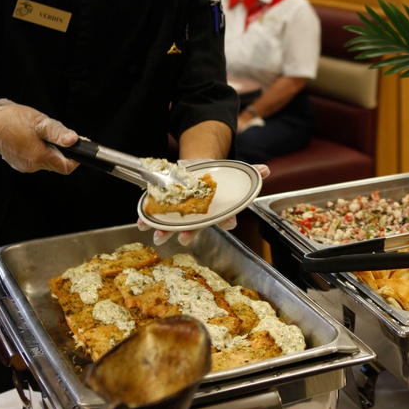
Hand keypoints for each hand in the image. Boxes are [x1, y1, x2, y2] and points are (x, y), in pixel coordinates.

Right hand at [0, 99, 78, 173]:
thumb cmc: (12, 119)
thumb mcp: (39, 121)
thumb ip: (58, 133)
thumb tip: (74, 140)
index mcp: (38, 156)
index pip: (66, 167)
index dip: (75, 158)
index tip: (77, 146)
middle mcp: (31, 166)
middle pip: (57, 165)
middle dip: (62, 152)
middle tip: (57, 135)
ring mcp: (24, 166)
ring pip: (47, 162)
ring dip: (50, 150)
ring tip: (42, 134)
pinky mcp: (19, 163)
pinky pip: (36, 160)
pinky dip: (40, 151)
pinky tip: (33, 138)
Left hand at [139, 163, 270, 245]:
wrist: (197, 172)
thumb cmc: (215, 178)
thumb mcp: (232, 172)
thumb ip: (250, 172)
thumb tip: (266, 169)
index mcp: (217, 210)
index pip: (225, 218)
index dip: (226, 221)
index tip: (227, 222)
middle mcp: (199, 217)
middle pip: (196, 227)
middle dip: (189, 233)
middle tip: (185, 238)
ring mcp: (181, 216)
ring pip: (174, 227)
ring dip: (165, 232)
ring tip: (158, 237)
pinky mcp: (166, 210)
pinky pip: (156, 218)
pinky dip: (147, 220)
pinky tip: (142, 221)